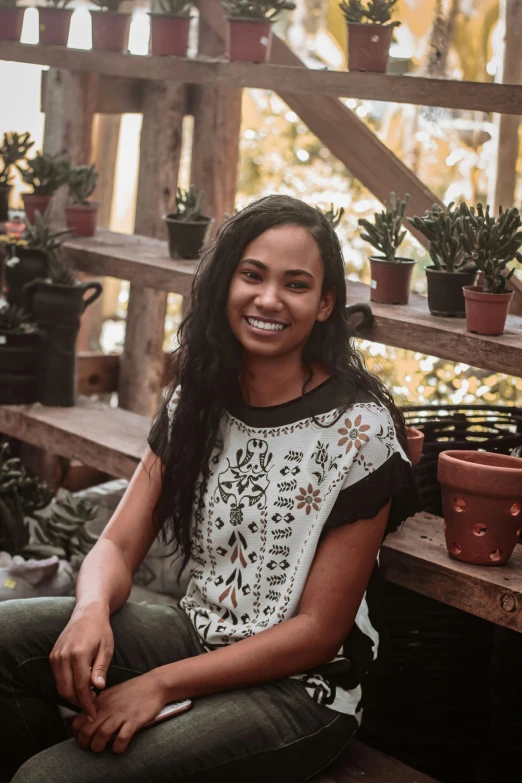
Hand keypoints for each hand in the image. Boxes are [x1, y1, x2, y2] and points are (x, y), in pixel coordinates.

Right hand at [49, 602, 113, 720]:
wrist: (87, 612)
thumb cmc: (101, 630)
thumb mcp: (107, 648)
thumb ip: (101, 668)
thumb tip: (98, 687)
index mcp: (79, 654)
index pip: (81, 687)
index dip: (87, 704)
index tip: (94, 714)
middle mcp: (63, 656)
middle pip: (67, 691)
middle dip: (79, 703)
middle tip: (92, 708)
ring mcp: (55, 656)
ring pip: (60, 687)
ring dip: (72, 697)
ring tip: (88, 698)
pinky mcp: (52, 656)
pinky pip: (57, 678)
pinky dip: (66, 687)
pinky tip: (79, 688)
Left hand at [72, 672, 165, 753]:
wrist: (154, 685)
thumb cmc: (133, 690)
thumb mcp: (111, 693)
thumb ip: (99, 705)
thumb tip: (87, 718)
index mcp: (101, 701)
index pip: (78, 720)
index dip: (77, 733)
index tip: (81, 737)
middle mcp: (108, 708)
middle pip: (87, 731)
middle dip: (85, 743)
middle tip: (90, 746)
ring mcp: (121, 714)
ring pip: (101, 736)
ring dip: (98, 746)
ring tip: (101, 748)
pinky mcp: (134, 720)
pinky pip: (121, 739)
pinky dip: (118, 747)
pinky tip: (119, 747)